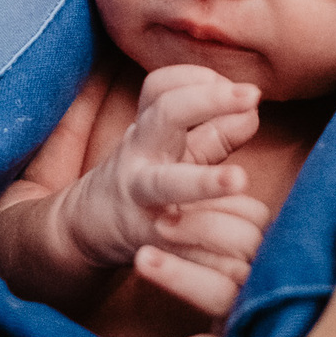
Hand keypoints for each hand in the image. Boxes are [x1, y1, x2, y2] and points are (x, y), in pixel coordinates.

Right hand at [60, 65, 267, 333]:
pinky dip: (207, 248)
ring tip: (239, 179)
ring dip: (204, 181)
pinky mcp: (148, 240)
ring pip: (169, 183)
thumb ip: (213, 131)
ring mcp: (140, 197)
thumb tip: (252, 111)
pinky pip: (180, 240)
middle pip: (166, 114)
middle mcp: (140, 154)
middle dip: (208, 101)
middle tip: (252, 94)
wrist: (83, 230)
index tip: (237, 88)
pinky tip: (237, 258)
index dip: (197, 78)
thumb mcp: (171, 150)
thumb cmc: (142, 182)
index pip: (163, 86)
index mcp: (146, 129)